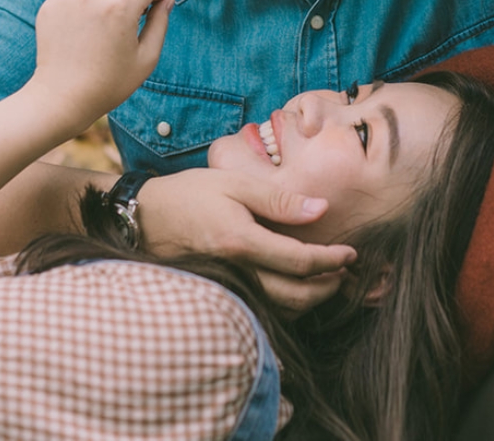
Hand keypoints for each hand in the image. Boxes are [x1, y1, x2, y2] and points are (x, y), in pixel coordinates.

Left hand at [31, 0, 170, 126]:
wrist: (62, 98)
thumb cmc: (109, 84)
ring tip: (112, 4)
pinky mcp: (51, 5)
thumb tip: (167, 1)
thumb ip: (160, 24)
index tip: (157, 4)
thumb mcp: (146, 59)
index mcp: (120, 7)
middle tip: (136, 2)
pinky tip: (89, 22)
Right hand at [137, 169, 357, 312]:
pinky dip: (287, 304)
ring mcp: (227, 287)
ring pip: (280, 310)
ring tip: (328, 280)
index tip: (351, 253)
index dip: (332, 260)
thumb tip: (321, 209)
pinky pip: (263, 309)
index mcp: (241, 242)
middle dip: (328, 286)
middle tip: (346, 271)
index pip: (300, 261)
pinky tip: (295, 287)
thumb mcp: (234, 183)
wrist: (142, 217)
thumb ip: (279, 199)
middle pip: (296, 296)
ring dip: (311, 300)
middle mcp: (236, 272)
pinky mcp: (221, 293)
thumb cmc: (188, 194)